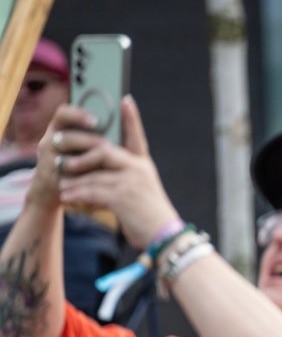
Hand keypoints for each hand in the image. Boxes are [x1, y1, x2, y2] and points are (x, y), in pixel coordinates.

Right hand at [27, 105, 103, 208]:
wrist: (71, 190)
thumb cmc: (91, 161)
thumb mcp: (100, 144)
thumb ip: (110, 127)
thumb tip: (127, 102)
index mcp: (64, 127)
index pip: (63, 113)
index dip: (78, 114)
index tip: (96, 120)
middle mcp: (53, 139)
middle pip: (63, 134)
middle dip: (86, 139)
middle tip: (106, 144)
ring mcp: (49, 158)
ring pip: (64, 157)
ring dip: (84, 156)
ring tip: (103, 160)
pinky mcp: (51, 175)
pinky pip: (63, 173)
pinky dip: (80, 174)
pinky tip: (96, 175)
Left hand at [57, 96, 179, 249]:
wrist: (165, 236)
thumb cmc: (151, 217)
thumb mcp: (141, 192)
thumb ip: (125, 179)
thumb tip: (99, 173)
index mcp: (144, 166)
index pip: (137, 137)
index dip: (132, 119)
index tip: (126, 100)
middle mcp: (139, 169)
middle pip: (104, 151)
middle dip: (81, 154)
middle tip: (61, 156)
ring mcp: (131, 181)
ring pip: (94, 173)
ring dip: (74, 179)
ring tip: (62, 184)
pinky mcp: (122, 196)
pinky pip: (92, 190)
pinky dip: (77, 194)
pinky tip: (68, 196)